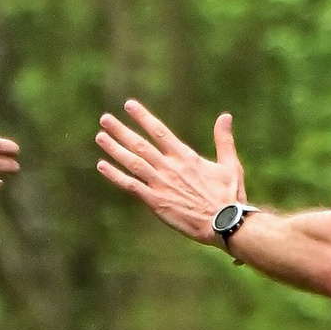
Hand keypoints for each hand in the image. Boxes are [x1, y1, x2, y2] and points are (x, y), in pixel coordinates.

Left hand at [94, 98, 245, 243]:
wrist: (224, 223)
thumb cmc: (229, 196)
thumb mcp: (230, 164)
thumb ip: (224, 140)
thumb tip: (225, 116)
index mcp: (186, 156)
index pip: (159, 131)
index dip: (143, 117)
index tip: (129, 105)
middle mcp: (170, 167)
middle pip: (140, 144)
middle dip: (121, 130)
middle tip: (105, 119)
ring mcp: (160, 184)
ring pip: (132, 162)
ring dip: (115, 149)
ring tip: (100, 137)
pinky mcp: (155, 202)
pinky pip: (131, 186)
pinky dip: (115, 175)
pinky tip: (102, 166)